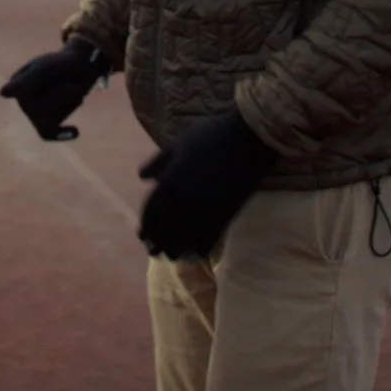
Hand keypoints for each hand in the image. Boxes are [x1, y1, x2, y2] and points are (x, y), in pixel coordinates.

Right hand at [0, 38, 108, 140]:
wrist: (80, 65)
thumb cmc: (62, 64)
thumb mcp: (45, 70)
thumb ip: (26, 81)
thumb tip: (2, 93)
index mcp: (16, 85)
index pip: (26, 96)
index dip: (41, 89)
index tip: (52, 79)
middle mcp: (23, 101)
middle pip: (42, 111)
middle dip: (63, 95)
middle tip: (69, 81)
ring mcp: (35, 112)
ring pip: (52, 119)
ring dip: (69, 103)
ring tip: (72, 87)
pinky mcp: (49, 120)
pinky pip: (48, 133)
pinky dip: (62, 134)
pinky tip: (75, 130)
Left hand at [137, 110, 277, 259]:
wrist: (248, 139)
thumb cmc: (211, 135)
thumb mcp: (178, 144)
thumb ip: (158, 163)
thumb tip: (142, 177)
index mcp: (167, 184)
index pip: (150, 214)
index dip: (146, 226)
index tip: (143, 235)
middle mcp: (181, 203)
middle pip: (163, 232)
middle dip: (157, 242)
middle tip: (153, 250)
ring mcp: (203, 212)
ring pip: (182, 241)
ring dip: (175, 249)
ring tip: (172, 254)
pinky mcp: (224, 217)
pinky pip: (206, 242)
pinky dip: (198, 249)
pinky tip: (196, 252)